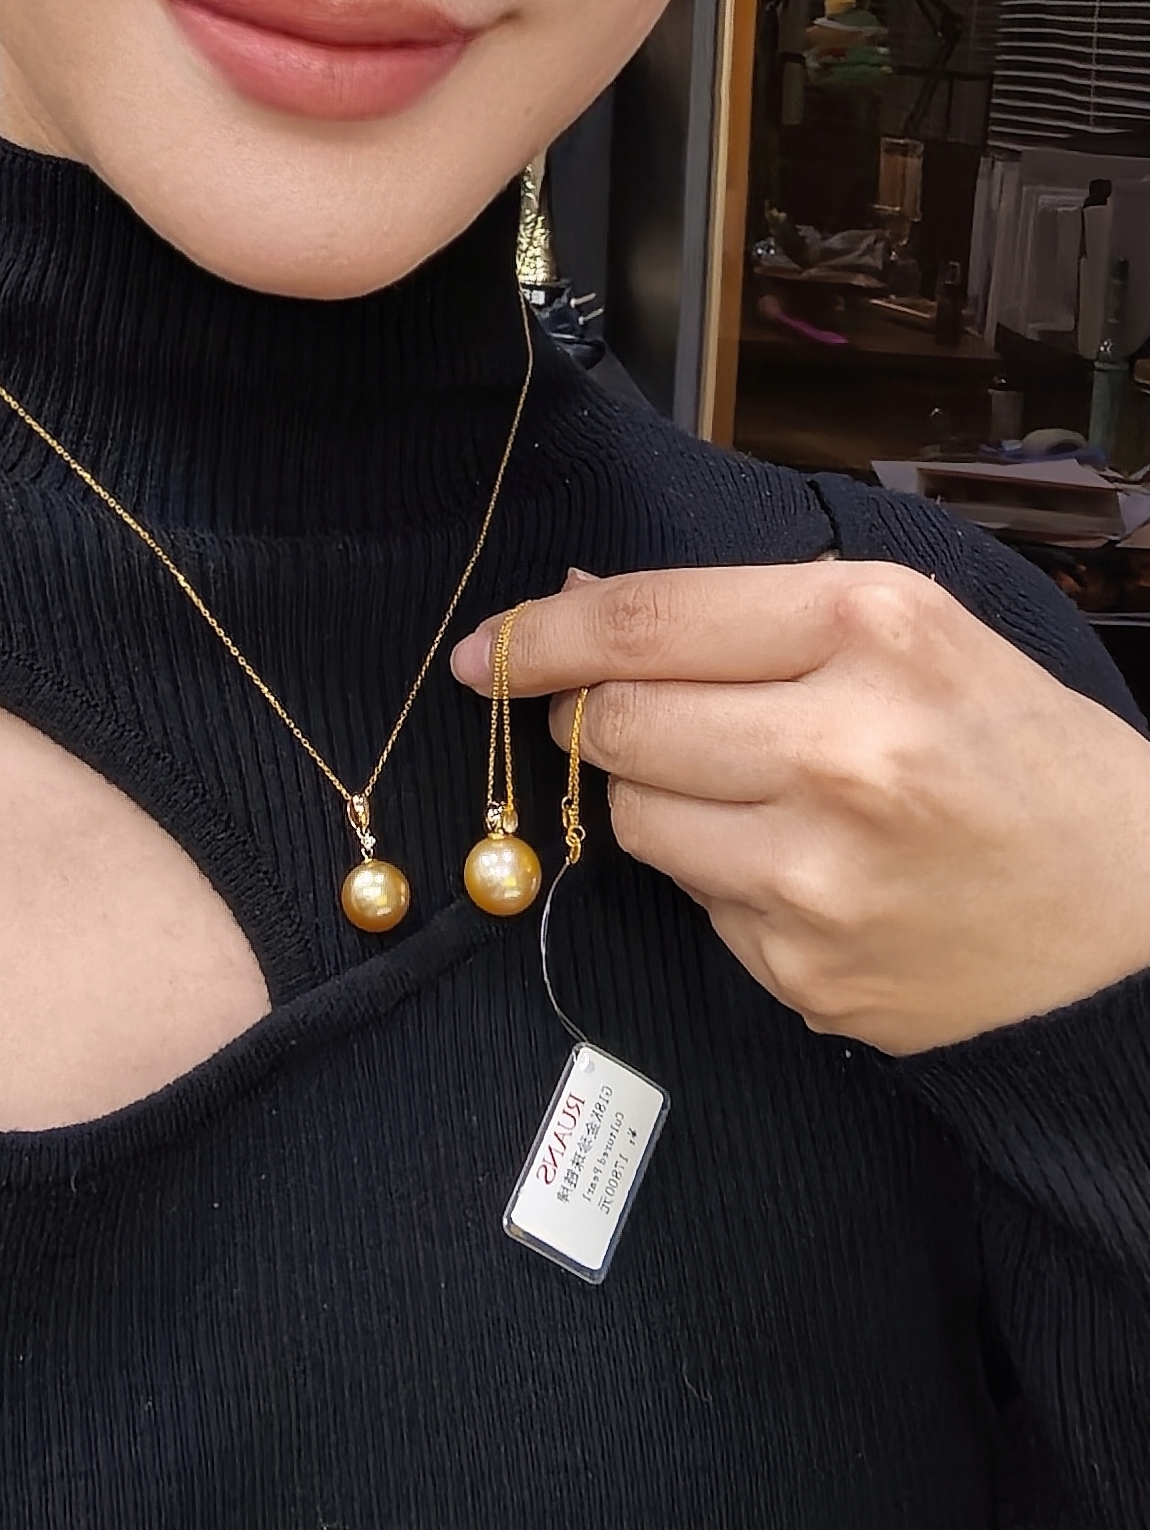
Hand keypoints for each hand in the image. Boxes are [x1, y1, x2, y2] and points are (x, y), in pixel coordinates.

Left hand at [450, 562, 1149, 1054]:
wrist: (1143, 934)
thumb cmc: (1026, 760)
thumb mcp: (918, 635)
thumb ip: (746, 613)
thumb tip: (581, 600)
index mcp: (875, 630)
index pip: (646, 622)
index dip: (542, 634)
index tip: (487, 648)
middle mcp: (842, 749)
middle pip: (618, 723)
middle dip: (593, 714)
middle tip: (624, 714)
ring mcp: (820, 874)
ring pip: (633, 819)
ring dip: (654, 796)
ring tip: (755, 791)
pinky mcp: (805, 972)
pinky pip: (694, 902)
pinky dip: (721, 876)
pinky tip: (807, 868)